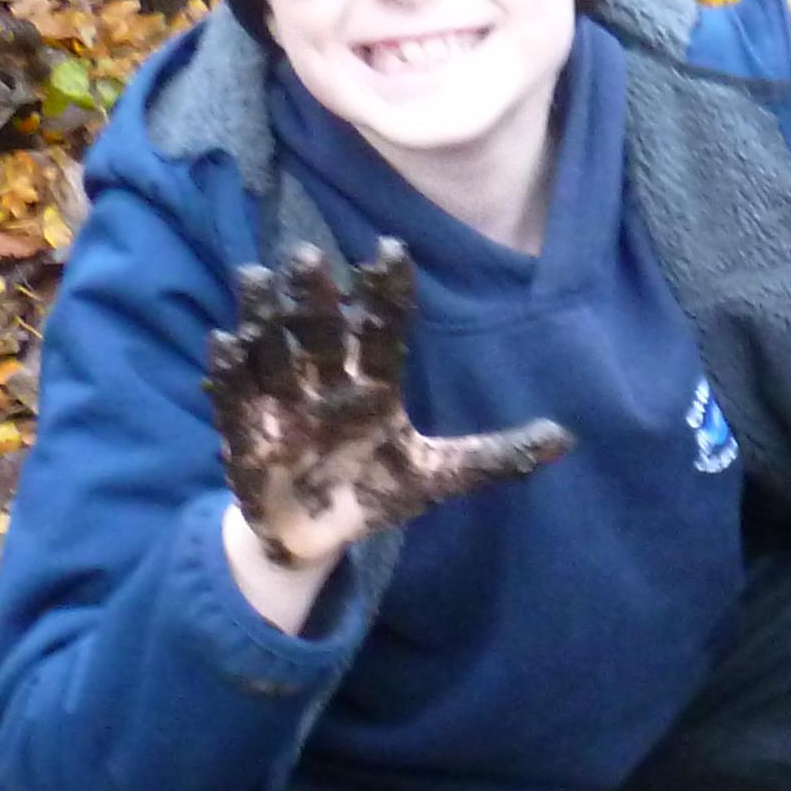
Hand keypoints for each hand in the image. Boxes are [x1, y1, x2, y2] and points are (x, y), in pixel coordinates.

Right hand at [204, 241, 569, 574]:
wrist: (320, 539)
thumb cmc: (374, 491)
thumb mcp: (437, 477)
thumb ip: (495, 458)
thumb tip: (566, 439)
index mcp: (373, 384)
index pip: (383, 332)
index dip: (386, 295)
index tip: (393, 251)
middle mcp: (326, 382)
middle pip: (322, 332)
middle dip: (315, 297)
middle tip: (311, 255)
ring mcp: (283, 403)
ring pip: (274, 351)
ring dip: (262, 316)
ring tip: (257, 276)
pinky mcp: (246, 433)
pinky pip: (234, 397)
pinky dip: (226, 372)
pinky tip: (223, 342)